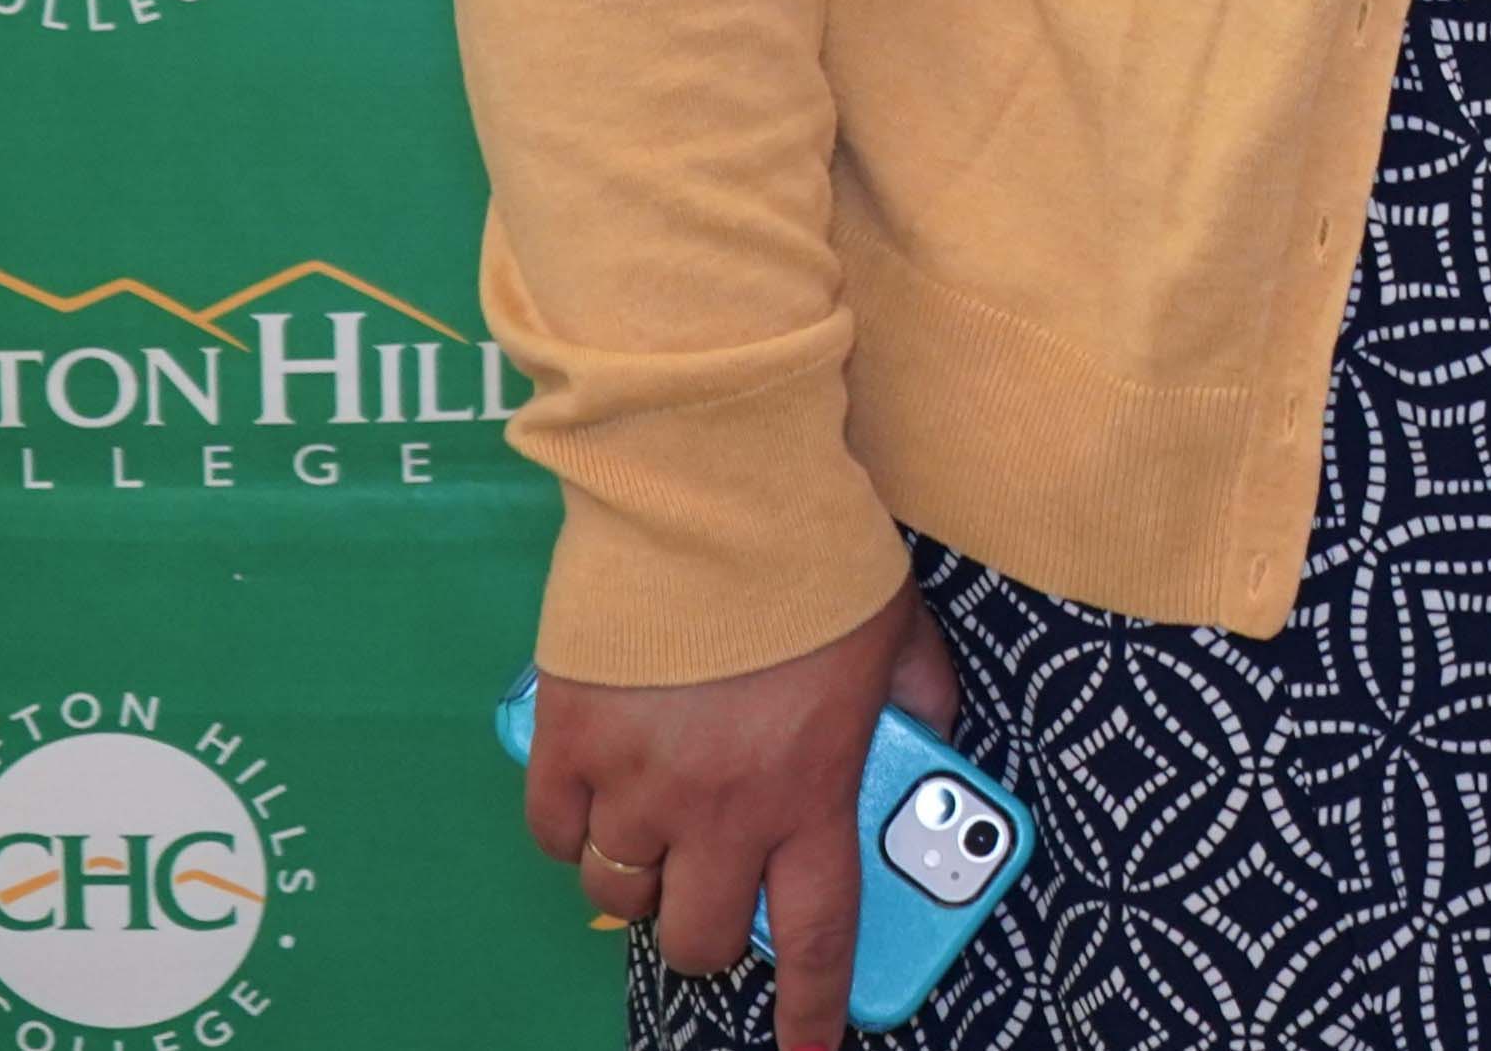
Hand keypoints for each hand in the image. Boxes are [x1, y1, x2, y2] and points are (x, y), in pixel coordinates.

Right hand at [523, 591, 960, 1050]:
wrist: (715, 495)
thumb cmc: (815, 558)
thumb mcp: (900, 632)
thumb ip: (920, 697)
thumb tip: (934, 733)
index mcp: (811, 792)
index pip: (817, 934)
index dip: (812, 1004)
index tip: (810, 1046)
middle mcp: (721, 811)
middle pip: (702, 937)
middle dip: (712, 934)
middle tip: (717, 895)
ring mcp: (636, 783)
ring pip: (622, 893)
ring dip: (644, 879)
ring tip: (659, 837)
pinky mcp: (569, 743)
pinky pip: (556, 833)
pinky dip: (575, 831)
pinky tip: (598, 798)